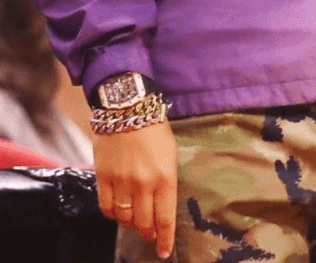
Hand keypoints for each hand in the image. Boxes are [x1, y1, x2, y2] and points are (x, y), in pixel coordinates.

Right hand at [95, 121, 177, 258]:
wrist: (128, 108)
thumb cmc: (155, 129)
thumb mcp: (170, 154)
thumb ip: (166, 181)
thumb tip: (161, 205)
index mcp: (165, 177)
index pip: (165, 218)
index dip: (164, 238)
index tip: (164, 252)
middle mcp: (143, 183)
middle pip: (144, 222)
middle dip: (147, 233)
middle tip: (149, 235)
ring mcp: (121, 182)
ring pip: (124, 218)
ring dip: (130, 224)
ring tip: (135, 221)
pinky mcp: (103, 178)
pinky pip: (106, 207)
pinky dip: (112, 214)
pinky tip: (118, 212)